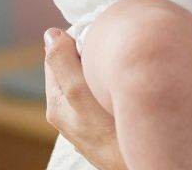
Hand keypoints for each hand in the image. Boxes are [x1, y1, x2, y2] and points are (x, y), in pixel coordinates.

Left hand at [44, 27, 124, 169]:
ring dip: (102, 67)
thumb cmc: (111, 134)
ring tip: (120, 64)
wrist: (141, 163)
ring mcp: (88, 119)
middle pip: (74, 67)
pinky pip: (103, 93)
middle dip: (90, 53)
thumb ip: (62, 64)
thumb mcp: (80, 93)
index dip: (75, 39)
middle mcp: (69, 112)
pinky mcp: (105, 124)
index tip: (99, 35)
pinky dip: (111, 82)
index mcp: (57, 103)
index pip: (56, 55)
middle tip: (113, 48)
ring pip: (90, 80)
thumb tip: (49, 34)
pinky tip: (124, 84)